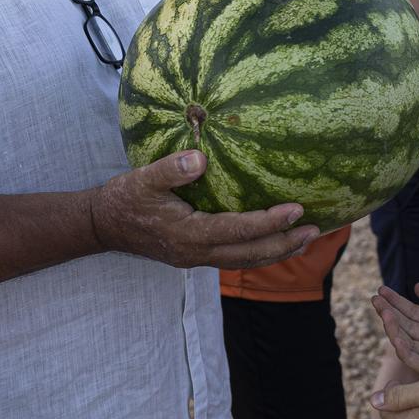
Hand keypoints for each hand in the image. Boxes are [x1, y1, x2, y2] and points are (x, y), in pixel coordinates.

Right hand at [91, 150, 319, 269]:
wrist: (102, 226)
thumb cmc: (123, 200)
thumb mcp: (142, 179)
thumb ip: (170, 169)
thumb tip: (200, 157)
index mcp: (188, 235)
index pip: (237, 231)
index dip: (269, 222)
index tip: (297, 210)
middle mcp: (196, 253)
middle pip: (249, 255)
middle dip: (284, 244)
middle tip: (316, 230)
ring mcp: (196, 258)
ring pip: (244, 261)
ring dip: (276, 251)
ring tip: (305, 240)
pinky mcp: (194, 256)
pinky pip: (234, 258)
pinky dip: (258, 251)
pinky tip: (272, 241)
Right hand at [372, 283, 418, 379]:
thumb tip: (416, 287)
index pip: (411, 313)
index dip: (396, 302)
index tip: (381, 290)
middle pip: (405, 327)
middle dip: (389, 313)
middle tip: (376, 299)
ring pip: (408, 344)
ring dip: (394, 330)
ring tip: (384, 313)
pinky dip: (406, 351)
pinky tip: (397, 337)